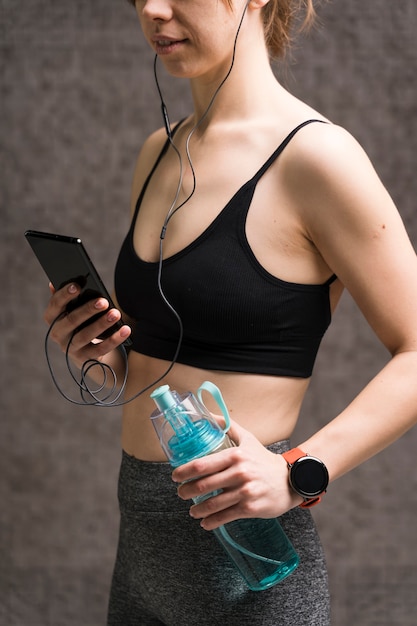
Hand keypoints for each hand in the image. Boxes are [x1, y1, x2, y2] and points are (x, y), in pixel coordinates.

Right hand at [44, 282, 130, 369]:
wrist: (89, 352)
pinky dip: (114, 339)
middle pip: (71, 321)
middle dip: (87, 310)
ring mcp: (70, 348)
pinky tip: (125, 330)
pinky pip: (101, 349)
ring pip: (85, 336)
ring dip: (101, 324)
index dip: (64, 295)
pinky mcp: (85, 359)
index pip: (55, 305)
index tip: (77, 285)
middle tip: (104, 301)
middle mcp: (58, 334)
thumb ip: (68, 298)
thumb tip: (54, 282)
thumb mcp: (74, 310)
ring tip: (116, 314)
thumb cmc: (82, 323)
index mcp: (53, 318)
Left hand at [172, 420, 301, 529]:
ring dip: (198, 509)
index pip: (202, 464)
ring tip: (192, 511)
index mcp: (235, 455)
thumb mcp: (248, 439)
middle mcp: (239, 472)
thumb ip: (229, 426)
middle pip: (204, 484)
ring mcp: (245, 491)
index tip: (175, 476)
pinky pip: (226, 516)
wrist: (290, 479)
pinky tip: (205, 522)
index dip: (184, 472)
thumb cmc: (264, 459)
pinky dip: (212, 521)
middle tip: (181, 493)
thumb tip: (210, 414)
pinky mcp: (250, 507)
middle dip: (187, 491)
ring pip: (213, 503)